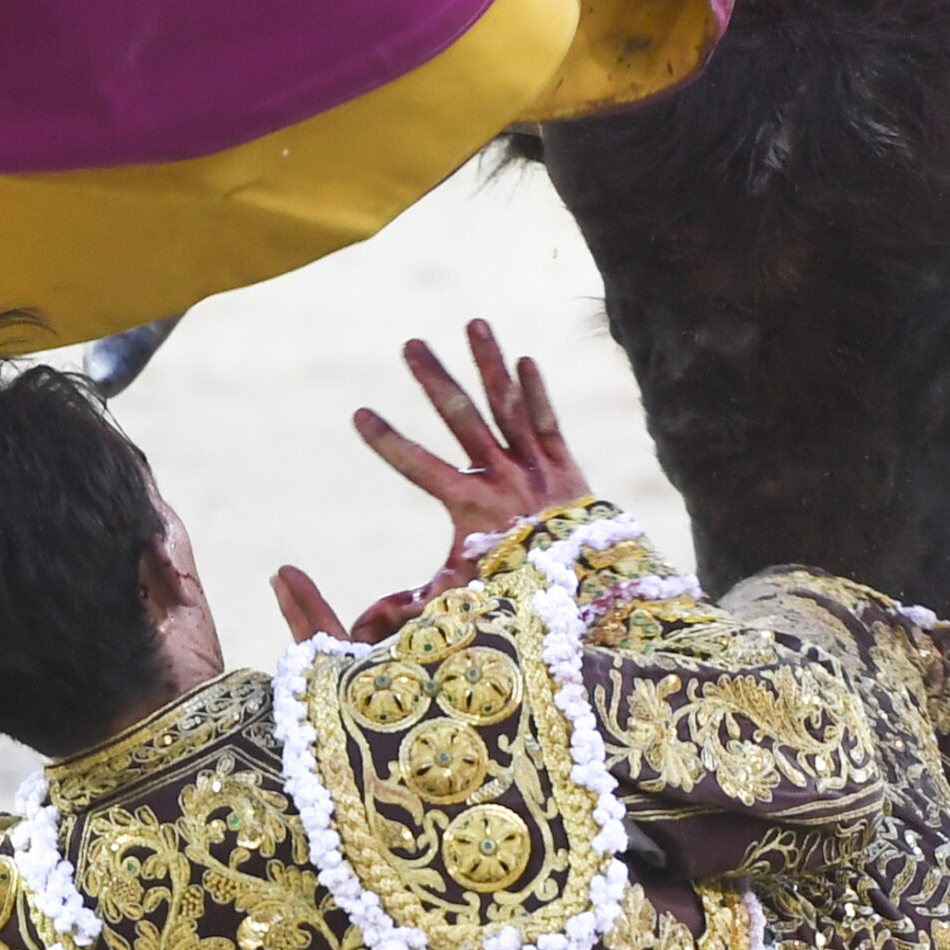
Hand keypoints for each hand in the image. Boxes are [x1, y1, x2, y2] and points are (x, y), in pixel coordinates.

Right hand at [271, 321, 590, 644]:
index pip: (420, 467)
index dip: (388, 442)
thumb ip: (414, 604)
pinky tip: (524, 360)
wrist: (592, 590)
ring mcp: (536, 466)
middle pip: (463, 419)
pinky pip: (549, 421)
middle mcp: (503, 478)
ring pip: (508, 405)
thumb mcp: (463, 599)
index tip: (359, 413)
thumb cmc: (519, 595)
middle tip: (411, 344)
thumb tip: (357, 627)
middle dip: (435, 379)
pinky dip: (538, 391)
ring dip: (489, 362)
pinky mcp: (564, 464)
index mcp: (471, 507)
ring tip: (474, 322)